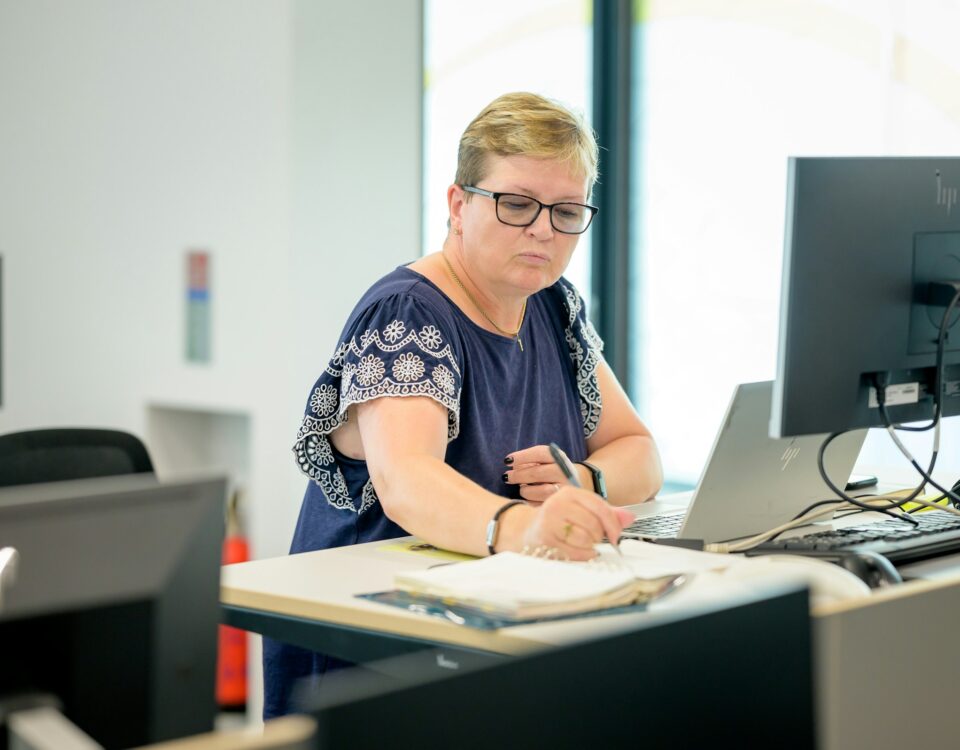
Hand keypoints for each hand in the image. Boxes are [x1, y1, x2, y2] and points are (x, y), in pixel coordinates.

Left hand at [503, 444, 589, 503]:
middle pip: (538, 473)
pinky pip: (542, 504)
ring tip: (522, 488)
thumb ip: (530, 460)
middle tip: (507, 476)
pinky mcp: (563, 503)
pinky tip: (528, 498)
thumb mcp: (546, 460)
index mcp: (560, 458)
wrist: (579, 481)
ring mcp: (566, 489)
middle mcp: (565, 472)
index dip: (522, 456)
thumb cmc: (553, 469)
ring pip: (541, 491)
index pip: (540, 453)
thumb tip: (511, 465)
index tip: (507, 460)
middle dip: (518, 475)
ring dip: (526, 490)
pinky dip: (531, 501)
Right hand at [503, 488, 632, 560]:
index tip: (617, 537)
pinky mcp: (545, 539)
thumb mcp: (582, 511)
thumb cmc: (559, 521)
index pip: (600, 507)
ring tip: (581, 543)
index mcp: (570, 492)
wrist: (526, 530)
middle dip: (598, 536)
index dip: (613, 524)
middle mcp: (558, 503)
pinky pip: (575, 552)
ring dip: (589, 546)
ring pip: (585, 538)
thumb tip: (630, 518)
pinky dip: (581, 555)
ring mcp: (549, 521)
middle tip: (592, 539)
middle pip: (594, 524)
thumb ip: (607, 514)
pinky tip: (576, 551)